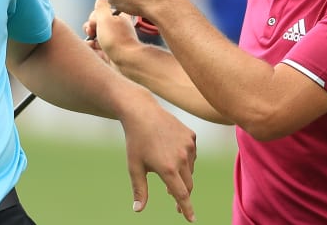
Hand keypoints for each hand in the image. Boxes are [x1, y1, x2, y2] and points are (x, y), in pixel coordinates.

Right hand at [86, 0, 142, 67]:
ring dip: (89, 40)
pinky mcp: (110, 54)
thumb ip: (101, 6)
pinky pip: (96, 50)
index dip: (94, 16)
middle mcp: (116, 29)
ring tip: (90, 44)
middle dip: (90, 28)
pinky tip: (91, 51)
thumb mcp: (105, 18)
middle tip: (91, 32)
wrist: (126, 62)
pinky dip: (92, 50)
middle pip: (97, 25)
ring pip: (95, 38)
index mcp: (118, 18)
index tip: (95, 22)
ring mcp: (113, 42)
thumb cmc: (116, 39)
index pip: (101, 12)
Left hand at [119, 98, 196, 221]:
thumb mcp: (134, 167)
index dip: (187, 208)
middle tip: (173, 199)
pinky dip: (185, 159)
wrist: (142, 112)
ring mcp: (189, 145)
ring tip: (167, 171)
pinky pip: (192, 154)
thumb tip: (138, 210)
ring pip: (190, 169)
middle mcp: (182, 157)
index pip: (181, 195)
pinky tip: (173, 154)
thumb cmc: (135, 142)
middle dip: (182, 193)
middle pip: (188, 184)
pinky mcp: (191, 136)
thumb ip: (139, 190)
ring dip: (182, 175)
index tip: (191, 219)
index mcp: (168, 168)